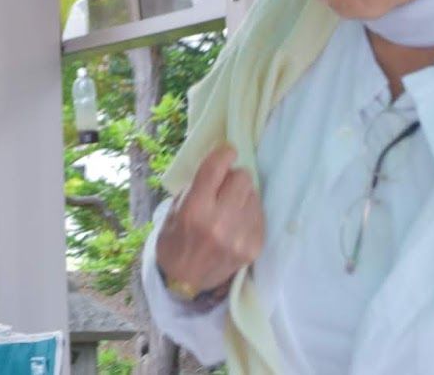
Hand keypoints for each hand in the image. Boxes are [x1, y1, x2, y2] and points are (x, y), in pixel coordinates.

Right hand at [155, 145, 264, 293]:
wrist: (185, 282)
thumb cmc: (175, 241)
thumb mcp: (175, 210)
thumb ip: (197, 188)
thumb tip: (221, 166)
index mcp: (194, 210)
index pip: (215, 169)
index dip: (224, 154)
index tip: (228, 151)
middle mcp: (219, 223)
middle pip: (242, 179)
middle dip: (235, 176)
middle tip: (226, 184)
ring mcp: (239, 237)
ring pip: (253, 195)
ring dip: (243, 195)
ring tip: (230, 206)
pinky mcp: (254, 247)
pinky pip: (259, 215)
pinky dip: (249, 212)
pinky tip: (237, 221)